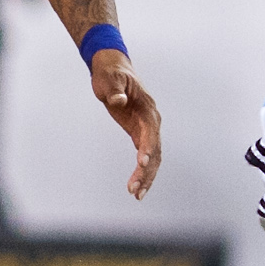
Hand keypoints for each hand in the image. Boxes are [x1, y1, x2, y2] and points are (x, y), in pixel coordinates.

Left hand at [91, 49, 162, 198]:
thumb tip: (118, 102)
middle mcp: (152, 120)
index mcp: (147, 107)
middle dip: (147, 171)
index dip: (148, 147)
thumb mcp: (109, 79)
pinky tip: (136, 187)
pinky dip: (142, 172)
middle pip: (155, 150)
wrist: (113, 70)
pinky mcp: (139, 134)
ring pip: (152, 158)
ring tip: (136, 195)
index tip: (142, 163)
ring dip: (146, 177)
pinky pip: (145, 156)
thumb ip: (114, 90)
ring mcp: (147, 129)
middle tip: (136, 190)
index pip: (151, 130)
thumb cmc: (110, 74)